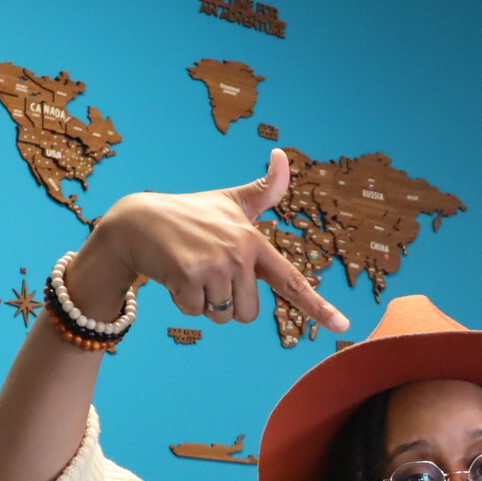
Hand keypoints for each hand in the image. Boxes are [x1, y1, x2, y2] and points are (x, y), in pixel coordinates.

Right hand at [69, 149, 350, 331]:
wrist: (138, 222)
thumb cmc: (189, 215)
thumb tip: (283, 156)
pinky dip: (182, 302)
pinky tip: (174, 276)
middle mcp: (239, 253)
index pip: (291, 280)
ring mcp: (214, 265)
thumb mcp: (230, 202)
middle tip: (209, 274)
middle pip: (250, 313)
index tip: (344, 325)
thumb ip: (263, 190)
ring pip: (222, 316)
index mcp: (254, 241)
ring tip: (191, 272)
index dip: (319, 306)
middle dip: (228, 304)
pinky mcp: (188, 276)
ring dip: (204, 304)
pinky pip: (195, 313)